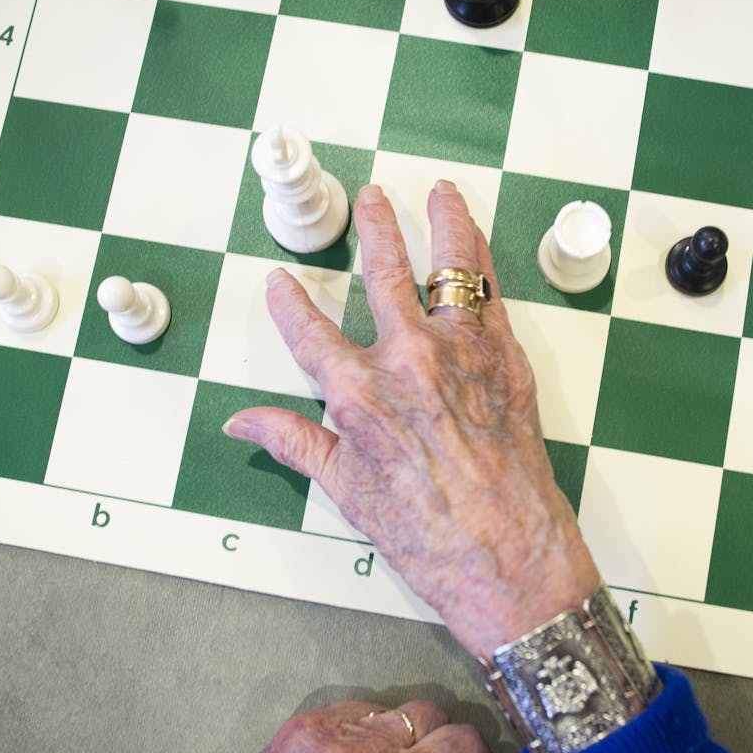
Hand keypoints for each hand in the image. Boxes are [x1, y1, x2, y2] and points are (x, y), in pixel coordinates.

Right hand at [223, 181, 600, 656]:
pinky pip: (495, 297)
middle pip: (386, 273)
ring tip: (440, 192)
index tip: (280, 283)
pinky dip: (486, 265)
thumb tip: (241, 423)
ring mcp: (464, 355)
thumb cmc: (430, 537)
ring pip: (454, 268)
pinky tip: (480, 249)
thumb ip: (293, 442)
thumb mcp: (346, 493)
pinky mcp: (508, 361)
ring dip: (444, 224)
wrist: (511, 559)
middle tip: (371, 200)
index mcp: (360, 395)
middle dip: (375, 229)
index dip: (289, 303)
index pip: (309, 331)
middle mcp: (410, 361)